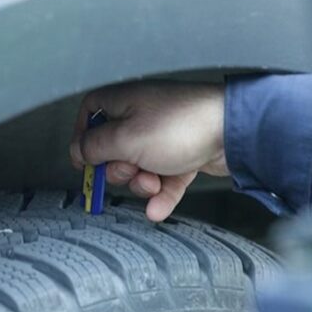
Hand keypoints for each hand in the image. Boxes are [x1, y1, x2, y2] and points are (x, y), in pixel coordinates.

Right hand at [70, 80, 227, 221]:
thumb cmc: (181, 125)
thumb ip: (94, 147)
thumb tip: (78, 152)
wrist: (234, 131)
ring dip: (143, 184)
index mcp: (122, 102)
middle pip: (113, 150)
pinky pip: (165, 178)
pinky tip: (158, 209)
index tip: (85, 162)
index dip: (83, 140)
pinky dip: (162, 194)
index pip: (89, 116)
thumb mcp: (125, 139)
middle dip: (120, 170)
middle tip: (131, 170)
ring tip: (155, 183)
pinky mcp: (183, 153)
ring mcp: (164, 135)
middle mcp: (142, 115)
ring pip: (139, 168)